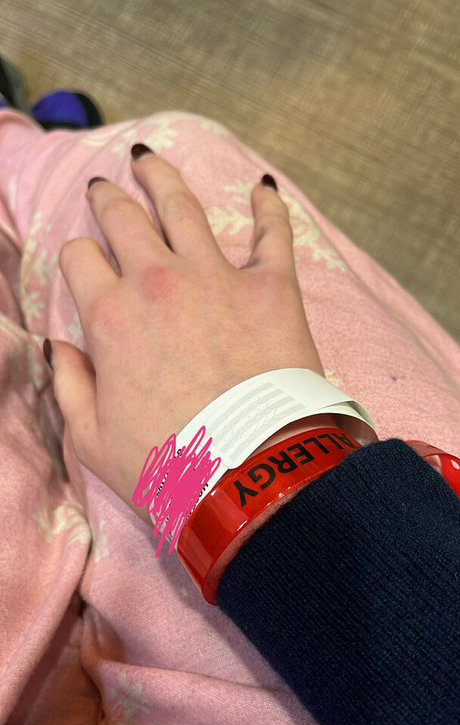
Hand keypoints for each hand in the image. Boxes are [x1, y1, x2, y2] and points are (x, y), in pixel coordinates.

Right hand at [51, 148, 331, 526]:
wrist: (251, 476)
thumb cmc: (169, 466)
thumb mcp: (93, 438)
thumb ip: (69, 386)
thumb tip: (57, 348)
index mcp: (111, 316)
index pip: (80, 258)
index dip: (78, 257)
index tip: (85, 265)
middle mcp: (158, 282)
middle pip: (123, 218)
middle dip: (107, 198)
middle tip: (104, 186)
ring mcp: (217, 278)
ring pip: (182, 206)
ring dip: (161, 177)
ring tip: (149, 159)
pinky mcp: (271, 287)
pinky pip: (272, 233)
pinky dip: (268, 208)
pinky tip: (262, 189)